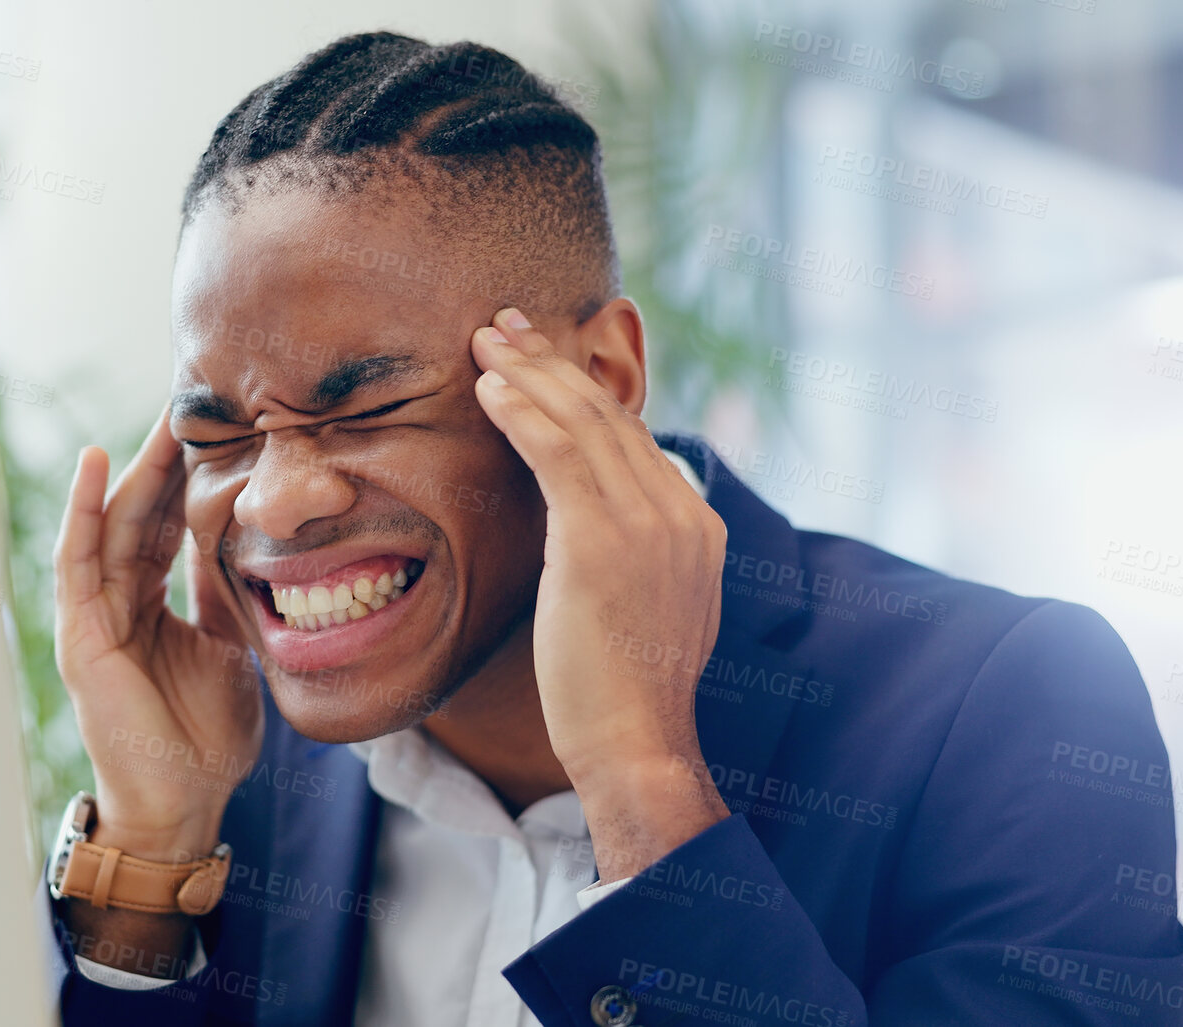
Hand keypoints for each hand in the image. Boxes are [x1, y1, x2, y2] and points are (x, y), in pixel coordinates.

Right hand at [54, 404, 264, 860]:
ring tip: (159, 418)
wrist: (185, 802)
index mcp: (150, 604)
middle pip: (137, 514)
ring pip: (110, 525)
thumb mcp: (228, 648)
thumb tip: (245, 545)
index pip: (164, 524)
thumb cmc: (205, 737)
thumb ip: (222, 597)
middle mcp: (116, 603)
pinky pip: (78, 561)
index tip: (217, 426)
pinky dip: (82, 509)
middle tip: (192, 400)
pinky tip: (96, 463)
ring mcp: (93, 618)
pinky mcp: (81, 636)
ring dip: (132, 469)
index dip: (186, 476)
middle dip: (163, 458)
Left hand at [471, 306, 729, 879]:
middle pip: (611, 414)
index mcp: (696, 526)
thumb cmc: (621, 690)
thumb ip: (632, 557)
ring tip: (486, 339)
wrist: (635, 742)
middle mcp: (681, 514)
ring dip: (530, 373)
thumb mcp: (642, 608)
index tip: (541, 356)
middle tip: (505, 323)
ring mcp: (649, 525)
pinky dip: (523, 414)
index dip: (583, 389)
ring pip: (585, 422)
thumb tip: (592, 534)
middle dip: (552, 362)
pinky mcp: (603, 541)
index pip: (635, 437)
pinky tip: (489, 389)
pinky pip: (560, 456)